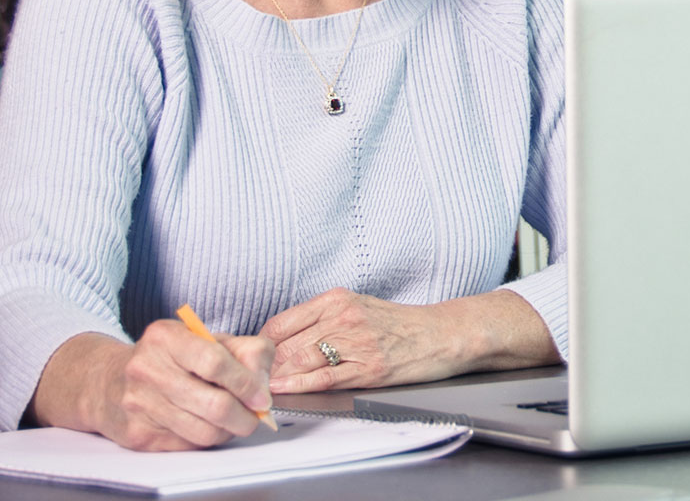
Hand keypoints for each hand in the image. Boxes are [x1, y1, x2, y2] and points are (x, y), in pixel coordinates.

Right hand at [53, 324, 274, 450]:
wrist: (106, 382)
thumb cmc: (165, 359)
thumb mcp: (202, 339)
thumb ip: (242, 351)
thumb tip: (263, 384)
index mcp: (166, 337)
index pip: (215, 362)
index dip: (246, 383)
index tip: (262, 397)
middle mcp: (147, 368)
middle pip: (214, 404)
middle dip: (244, 417)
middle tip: (254, 418)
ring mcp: (139, 404)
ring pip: (204, 431)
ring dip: (228, 431)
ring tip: (232, 422)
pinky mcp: (137, 434)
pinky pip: (187, 445)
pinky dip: (205, 439)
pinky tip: (203, 425)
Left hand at [259, 288, 467, 394]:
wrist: (441, 334)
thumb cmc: (400, 323)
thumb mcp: (359, 306)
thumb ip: (324, 318)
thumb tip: (285, 339)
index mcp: (337, 299)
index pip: (283, 321)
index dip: (261, 343)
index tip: (254, 358)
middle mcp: (343, 317)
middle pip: (287, 342)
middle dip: (264, 364)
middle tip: (248, 378)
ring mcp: (355, 342)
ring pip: (301, 359)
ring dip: (275, 376)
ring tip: (258, 387)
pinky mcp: (368, 368)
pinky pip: (324, 378)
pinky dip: (298, 385)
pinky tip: (283, 390)